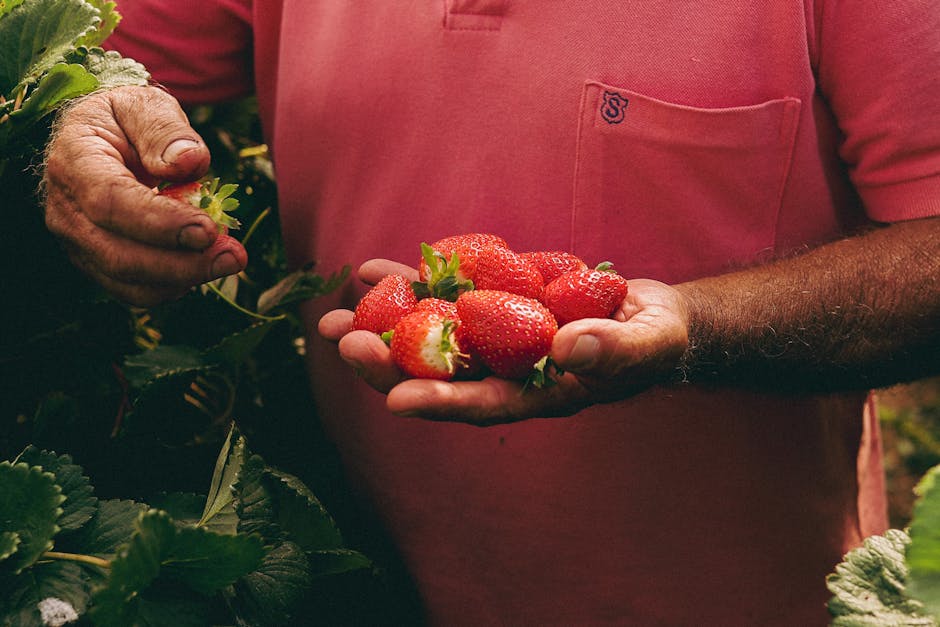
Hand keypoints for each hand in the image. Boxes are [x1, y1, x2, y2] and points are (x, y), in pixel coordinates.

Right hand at [42, 85, 246, 305]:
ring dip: (183, 280)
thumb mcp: (143, 104)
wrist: (99, 137)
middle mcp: (66, 209)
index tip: (208, 229)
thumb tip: (189, 162)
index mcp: (75, 161)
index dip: (161, 222)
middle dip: (181, 264)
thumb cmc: (125, 119)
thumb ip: (164, 130)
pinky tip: (204, 265)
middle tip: (233, 257)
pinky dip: (173, 285)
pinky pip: (133, 290)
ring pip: (127, 281)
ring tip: (228, 260)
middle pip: (118, 254)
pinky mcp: (95, 262)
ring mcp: (77, 241)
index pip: (110, 201)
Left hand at [318, 260, 690, 424]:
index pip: (485, 403)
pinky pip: (444, 293)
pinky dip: (411, 282)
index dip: (443, 400)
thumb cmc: (655, 338)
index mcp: (539, 393)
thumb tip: (568, 351)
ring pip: (429, 335)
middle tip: (341, 344)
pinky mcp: (492, 302)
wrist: (648, 314)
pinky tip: (372, 271)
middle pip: (440, 372)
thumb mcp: (649, 343)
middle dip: (389, 362)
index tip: (397, 399)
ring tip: (328, 315)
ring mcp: (494, 336)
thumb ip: (614, 352)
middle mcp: (506, 370)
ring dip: (380, 324)